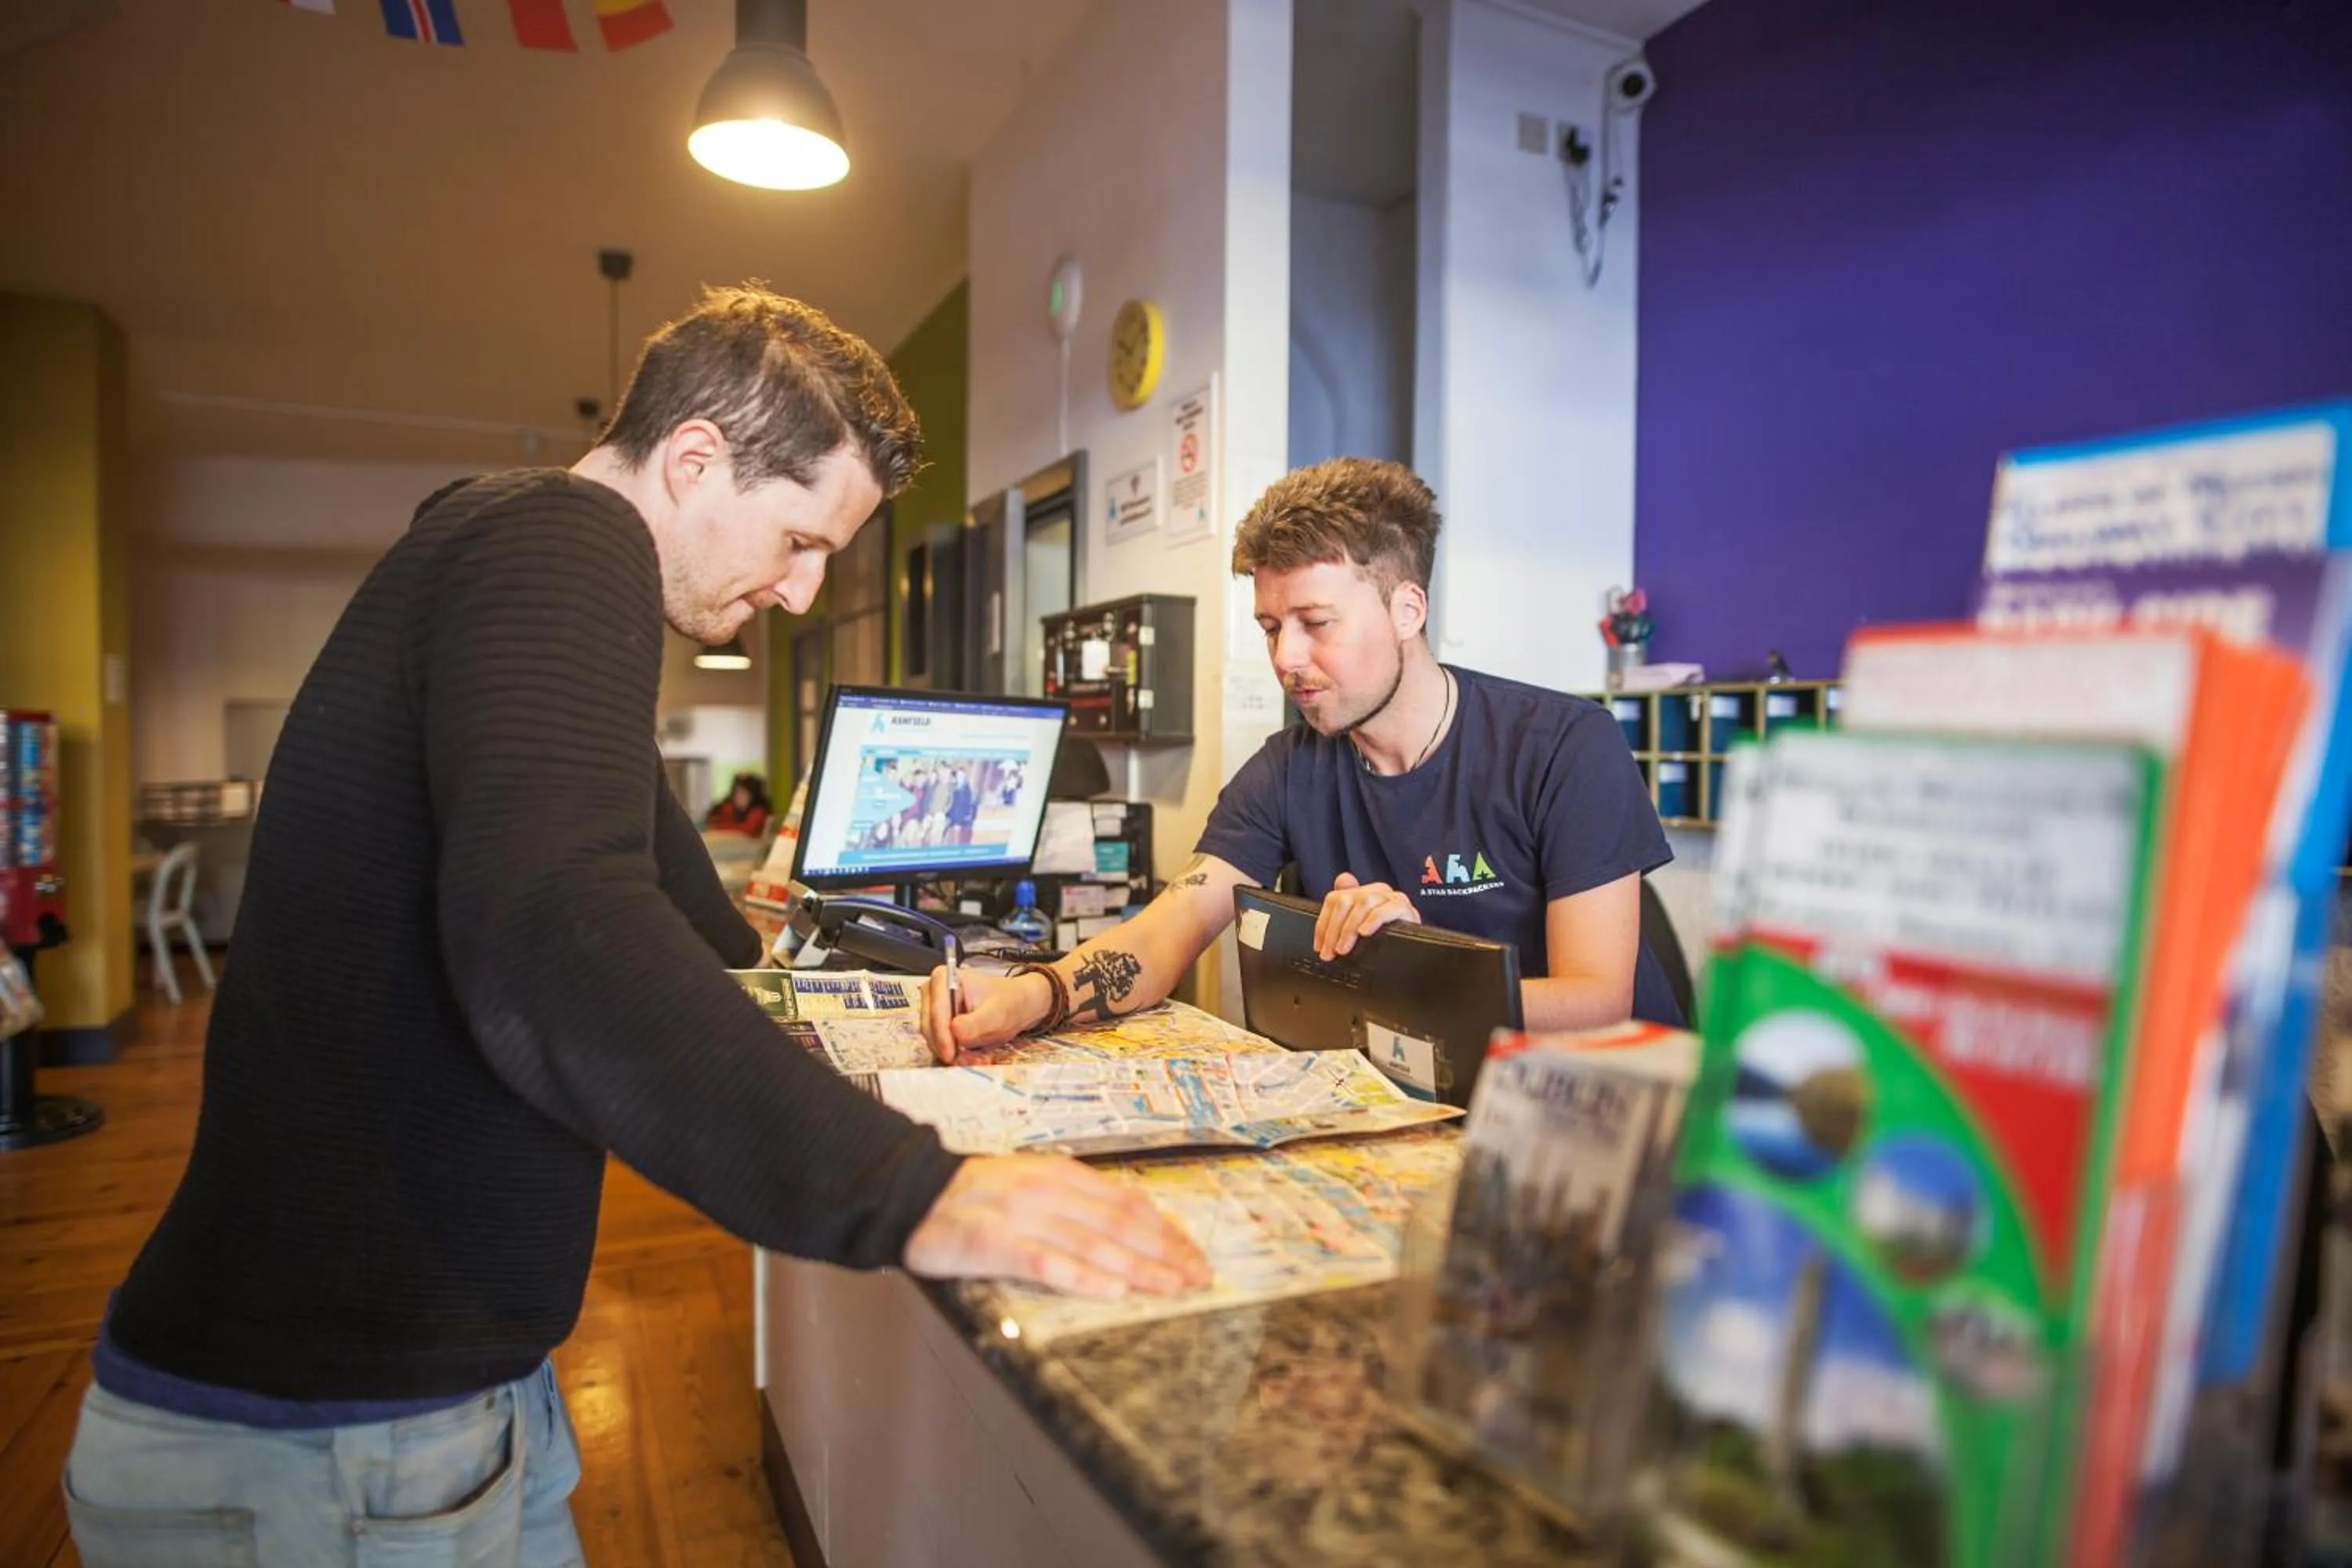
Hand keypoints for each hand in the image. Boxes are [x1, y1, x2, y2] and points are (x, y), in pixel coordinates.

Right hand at [902, 1154, 1213, 1298]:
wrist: (910, 1194)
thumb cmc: (976, 1198)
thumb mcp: (1033, 1185)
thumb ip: (1077, 1204)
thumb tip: (1135, 1227)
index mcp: (1061, 1174)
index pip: (1128, 1204)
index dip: (1167, 1231)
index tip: (1195, 1256)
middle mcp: (1048, 1191)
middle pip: (1120, 1224)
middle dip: (1165, 1253)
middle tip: (1199, 1279)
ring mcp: (1022, 1216)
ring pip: (1093, 1243)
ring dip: (1139, 1269)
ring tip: (1171, 1288)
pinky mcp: (994, 1243)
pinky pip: (1047, 1264)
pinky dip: (1084, 1277)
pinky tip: (1113, 1291)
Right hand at [918, 964, 1054, 1063]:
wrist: (1018, 1004)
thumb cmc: (1009, 1002)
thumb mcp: (996, 1014)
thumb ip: (975, 1023)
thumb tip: (954, 1032)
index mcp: (944, 978)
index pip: (936, 1011)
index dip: (942, 1035)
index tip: (951, 1054)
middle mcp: (933, 991)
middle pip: (929, 1026)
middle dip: (948, 1047)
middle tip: (968, 1061)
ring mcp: (934, 1008)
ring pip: (933, 1038)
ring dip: (952, 1053)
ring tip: (976, 1059)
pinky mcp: (939, 1023)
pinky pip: (940, 1043)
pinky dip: (955, 1053)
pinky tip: (973, 1056)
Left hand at [1313, 871, 1419, 959]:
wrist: (1414, 954)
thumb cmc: (1386, 939)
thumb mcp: (1360, 928)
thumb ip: (1345, 909)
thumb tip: (1340, 882)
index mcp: (1363, 892)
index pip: (1335, 899)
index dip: (1323, 923)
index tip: (1319, 946)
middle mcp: (1378, 890)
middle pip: (1346, 900)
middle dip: (1333, 929)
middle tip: (1329, 952)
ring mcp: (1393, 898)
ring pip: (1364, 903)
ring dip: (1349, 929)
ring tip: (1343, 949)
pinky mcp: (1407, 909)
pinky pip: (1388, 909)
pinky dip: (1373, 921)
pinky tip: (1365, 933)